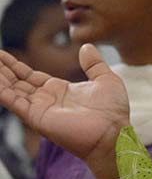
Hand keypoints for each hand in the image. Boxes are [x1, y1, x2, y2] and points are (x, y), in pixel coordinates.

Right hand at [0, 44, 129, 176]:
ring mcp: (40, 109)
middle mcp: (46, 100)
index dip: (16, 66)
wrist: (113, 132)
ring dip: (0, 78)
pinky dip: (3, 91)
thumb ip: (94, 64)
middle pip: (17, 82)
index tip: (2, 55)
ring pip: (12, 90)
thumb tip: (86, 46)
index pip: (31, 76)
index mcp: (59, 90)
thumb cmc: (112, 111)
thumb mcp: (105, 79)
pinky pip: (14, 102)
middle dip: (3, 70)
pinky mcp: (37, 117)